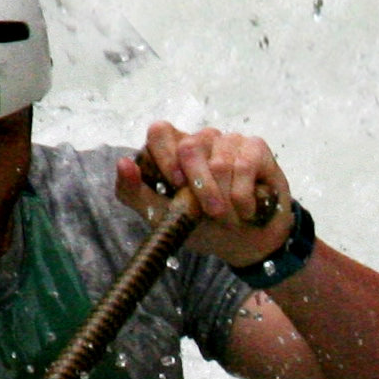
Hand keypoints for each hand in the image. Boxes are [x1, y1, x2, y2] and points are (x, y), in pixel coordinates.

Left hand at [118, 122, 296, 271]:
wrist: (246, 245)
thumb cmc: (204, 229)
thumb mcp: (163, 218)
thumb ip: (134, 194)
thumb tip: (123, 163)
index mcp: (173, 152)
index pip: (160, 132)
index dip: (165, 156)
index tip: (176, 185)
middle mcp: (200, 141)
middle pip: (190, 147)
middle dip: (200, 188)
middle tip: (210, 214)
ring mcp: (228, 141)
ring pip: (220, 163)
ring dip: (226, 202)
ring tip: (230, 218)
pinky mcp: (255, 148)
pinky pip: (244, 167)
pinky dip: (244, 198)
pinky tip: (247, 210)